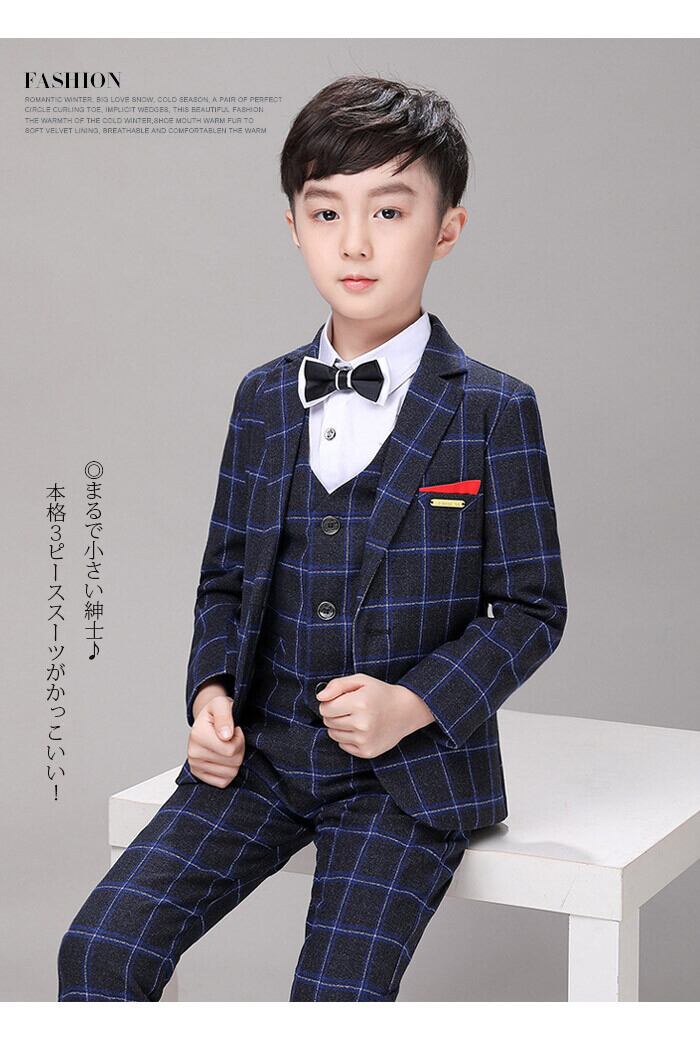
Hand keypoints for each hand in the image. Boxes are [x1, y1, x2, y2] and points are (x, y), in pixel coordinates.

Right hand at [187, 691, 244, 787]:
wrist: (206, 721)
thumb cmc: (215, 713)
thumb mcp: (221, 704)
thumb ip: (225, 716)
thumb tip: (226, 735)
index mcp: (198, 735)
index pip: (231, 750)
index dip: (239, 739)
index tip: (234, 730)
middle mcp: (193, 753)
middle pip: (233, 763)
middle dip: (239, 750)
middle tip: (232, 739)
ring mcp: (195, 765)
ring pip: (230, 774)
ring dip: (234, 761)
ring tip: (228, 746)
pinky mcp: (199, 775)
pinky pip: (223, 782)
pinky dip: (228, 772)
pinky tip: (224, 759)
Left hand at [316, 673, 435, 757]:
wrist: (406, 711)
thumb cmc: (380, 693)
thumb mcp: (361, 681)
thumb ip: (337, 685)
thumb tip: (320, 697)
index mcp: (360, 703)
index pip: (325, 708)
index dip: (330, 703)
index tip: (340, 700)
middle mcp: (362, 723)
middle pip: (328, 721)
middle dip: (334, 714)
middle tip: (350, 708)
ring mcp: (365, 740)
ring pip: (333, 734)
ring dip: (339, 726)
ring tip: (356, 718)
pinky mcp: (367, 751)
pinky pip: (343, 745)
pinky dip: (347, 737)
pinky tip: (361, 730)